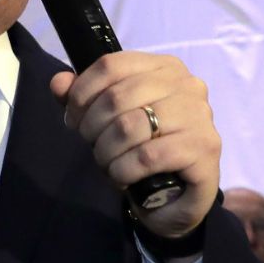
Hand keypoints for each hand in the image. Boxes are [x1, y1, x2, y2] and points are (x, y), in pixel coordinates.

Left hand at [50, 52, 220, 238]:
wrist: (175, 198)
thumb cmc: (140, 148)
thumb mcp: (106, 120)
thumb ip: (80, 97)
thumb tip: (59, 82)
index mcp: (163, 67)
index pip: (110, 65)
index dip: (81, 93)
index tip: (73, 118)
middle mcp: (187, 85)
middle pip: (116, 97)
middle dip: (91, 126)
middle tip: (91, 145)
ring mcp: (200, 116)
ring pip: (129, 127)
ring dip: (106, 151)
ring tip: (107, 163)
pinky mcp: (205, 149)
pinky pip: (147, 156)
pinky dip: (123, 170)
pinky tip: (122, 177)